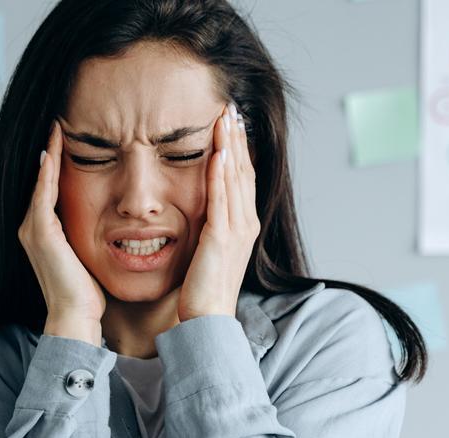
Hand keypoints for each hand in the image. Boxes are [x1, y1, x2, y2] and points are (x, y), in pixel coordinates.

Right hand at [18, 119, 105, 326]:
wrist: (75, 318)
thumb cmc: (87, 295)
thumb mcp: (89, 259)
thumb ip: (91, 239)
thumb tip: (112, 230)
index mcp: (44, 233)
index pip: (50, 189)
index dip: (57, 164)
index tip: (67, 138)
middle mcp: (32, 228)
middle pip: (41, 180)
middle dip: (50, 152)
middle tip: (57, 122)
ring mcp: (33, 229)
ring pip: (40, 182)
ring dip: (49, 153)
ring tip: (56, 127)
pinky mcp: (41, 233)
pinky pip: (44, 193)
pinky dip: (48, 171)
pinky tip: (54, 151)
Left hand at [177, 101, 259, 322]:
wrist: (207, 319)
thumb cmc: (203, 290)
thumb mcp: (210, 250)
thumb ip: (211, 226)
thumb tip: (203, 209)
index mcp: (244, 225)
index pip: (243, 177)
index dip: (239, 147)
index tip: (232, 121)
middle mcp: (246, 223)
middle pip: (244, 170)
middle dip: (238, 137)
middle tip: (231, 106)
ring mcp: (236, 230)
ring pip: (236, 178)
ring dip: (231, 145)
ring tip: (226, 117)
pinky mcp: (221, 238)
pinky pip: (221, 198)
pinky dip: (220, 173)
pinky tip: (218, 152)